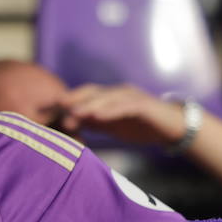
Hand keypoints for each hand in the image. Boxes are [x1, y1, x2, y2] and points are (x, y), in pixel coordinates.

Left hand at [57, 84, 185, 146]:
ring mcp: (132, 97)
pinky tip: (98, 116)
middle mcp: (119, 93)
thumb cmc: (142, 126)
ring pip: (107, 98)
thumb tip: (70, 124)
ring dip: (90, 105)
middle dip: (74, 98)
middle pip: (92, 92)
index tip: (48, 108)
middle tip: (56, 106)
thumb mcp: (113, 126)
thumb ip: (94, 123)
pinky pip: (125, 106)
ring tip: (75, 113)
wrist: (174, 128)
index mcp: (110, 97)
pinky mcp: (144, 105)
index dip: (67, 100)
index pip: (84, 95)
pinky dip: (111, 110)